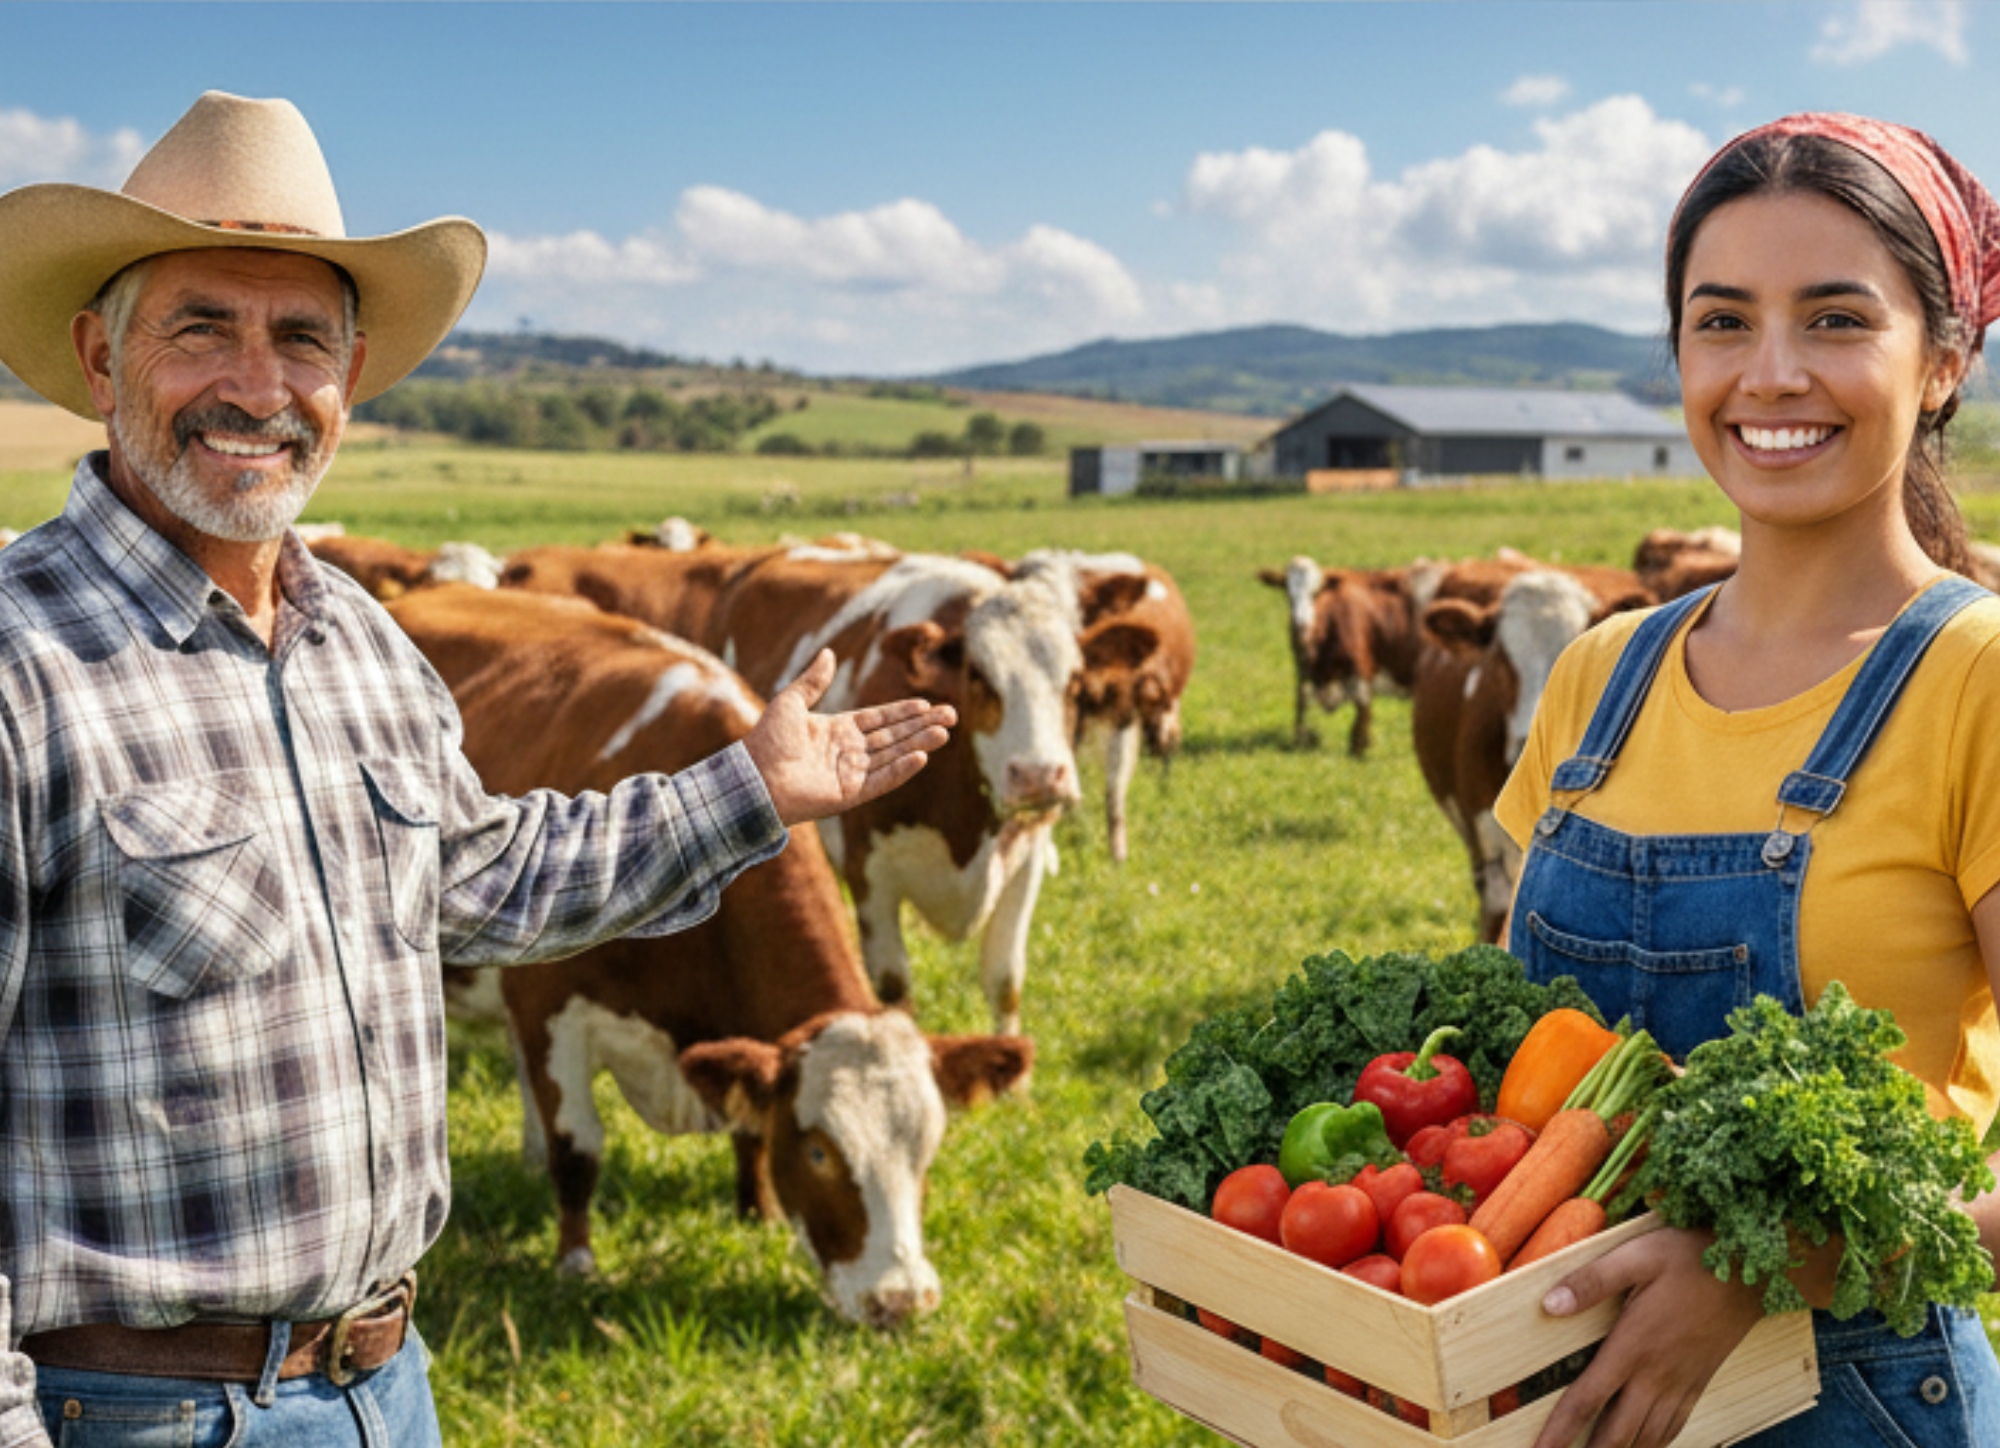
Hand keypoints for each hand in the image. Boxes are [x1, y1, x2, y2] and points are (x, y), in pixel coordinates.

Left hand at [743, 649, 955, 826]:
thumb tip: (828, 652)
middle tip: (952, 716)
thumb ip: (813, 680)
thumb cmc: (766, 740)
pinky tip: (921, 757)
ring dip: (919, 744)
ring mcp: (851, 774)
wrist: (753, 777)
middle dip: (922, 726)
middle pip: (894, 736)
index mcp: (837, 730)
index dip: (903, 712)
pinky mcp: (849, 794)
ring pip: (893, 756)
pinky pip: (881, 780)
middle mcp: (848, 752)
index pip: (879, 719)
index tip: (927, 705)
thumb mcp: (790, 702)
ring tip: (945, 733)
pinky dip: (901, 769)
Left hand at [1532, 1227, 1764, 1447]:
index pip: (1587, 1400)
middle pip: (1616, 1433)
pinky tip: (1643, 1446)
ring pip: (1647, 1438)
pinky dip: (1654, 1445)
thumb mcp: (1636, 1257)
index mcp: (1633, 1347)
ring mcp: (1680, 1383)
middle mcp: (1656, 1375)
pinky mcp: (1699, 1383)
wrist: (1752, 1270)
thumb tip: (1549, 1305)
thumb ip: (1591, 1282)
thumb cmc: (1690, 1259)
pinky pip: (1674, 1428)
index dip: (1560, 1432)